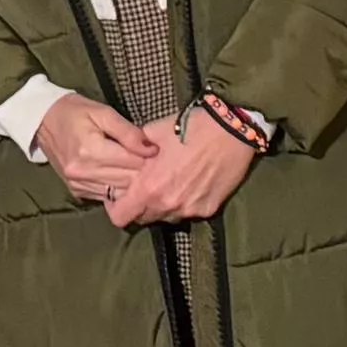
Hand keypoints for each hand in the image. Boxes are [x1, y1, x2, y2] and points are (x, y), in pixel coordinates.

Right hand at [34, 93, 152, 207]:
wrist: (42, 121)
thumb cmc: (75, 112)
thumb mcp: (103, 112)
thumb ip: (128, 132)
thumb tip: (152, 149)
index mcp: (91, 150)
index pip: (133, 163)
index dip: (149, 158)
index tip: (157, 151)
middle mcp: (84, 172)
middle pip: (128, 181)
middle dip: (144, 172)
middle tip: (153, 162)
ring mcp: (78, 185)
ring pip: (119, 192)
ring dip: (132, 183)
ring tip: (139, 169)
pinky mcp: (76, 191)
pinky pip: (106, 196)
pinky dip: (117, 188)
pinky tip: (121, 176)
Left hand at [111, 113, 257, 227]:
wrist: (232, 130)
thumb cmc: (191, 127)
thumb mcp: (154, 131)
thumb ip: (134, 148)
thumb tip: (125, 154)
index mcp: (150, 187)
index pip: (120, 217)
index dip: (114, 208)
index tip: (117, 197)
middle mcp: (168, 204)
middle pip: (142, 219)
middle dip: (139, 206)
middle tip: (145, 187)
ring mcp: (189, 210)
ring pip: (165, 218)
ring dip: (162, 206)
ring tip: (170, 184)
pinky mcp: (208, 210)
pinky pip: (187, 213)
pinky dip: (184, 204)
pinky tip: (190, 185)